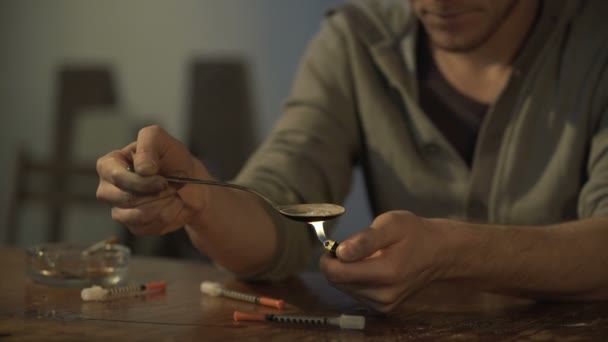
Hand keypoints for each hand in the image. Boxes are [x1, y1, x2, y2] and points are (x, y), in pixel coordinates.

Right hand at [96, 125, 210, 235]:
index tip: (163, 180)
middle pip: (124, 199)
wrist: (192, 184)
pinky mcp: (133, 225)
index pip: (116, 177)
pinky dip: (164, 218)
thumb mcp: (160, 139)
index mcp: (110, 164)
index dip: (142, 182)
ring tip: (172, 195)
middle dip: (155, 194)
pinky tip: (170, 207)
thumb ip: (148, 144)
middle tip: (170, 186)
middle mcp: (109, 188)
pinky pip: (144, 228)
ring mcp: (119, 208)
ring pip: (134, 216)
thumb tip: (142, 169)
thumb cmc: (172, 158)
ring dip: (162, 206)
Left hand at [319, 210, 446, 311]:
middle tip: (353, 247)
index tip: (334, 245)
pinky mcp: (384, 308)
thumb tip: (340, 252)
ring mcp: (385, 304)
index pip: (337, 274)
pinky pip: (355, 293)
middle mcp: (384, 294)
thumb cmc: (414, 233)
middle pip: (338, 282)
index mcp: (386, 272)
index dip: (328, 259)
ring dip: (347, 272)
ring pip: (344, 288)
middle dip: (338, 264)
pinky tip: (371, 267)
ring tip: (367, 256)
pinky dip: (356, 279)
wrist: (438, 252)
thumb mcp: (390, 224)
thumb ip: (365, 240)